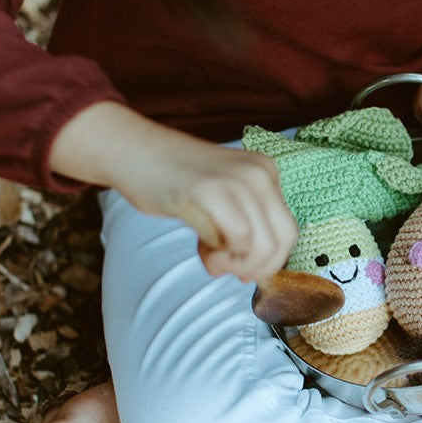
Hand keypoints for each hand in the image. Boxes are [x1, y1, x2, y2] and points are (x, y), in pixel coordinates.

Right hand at [50, 102, 298, 281]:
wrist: (133, 152)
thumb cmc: (174, 181)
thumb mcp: (224, 197)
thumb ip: (245, 222)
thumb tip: (259, 270)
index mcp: (266, 172)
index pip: (288, 231)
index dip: (268, 261)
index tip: (241, 267)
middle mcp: (259, 173)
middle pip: (283, 240)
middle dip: (257, 268)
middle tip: (226, 268)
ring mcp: (237, 179)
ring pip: (263, 244)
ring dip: (237, 265)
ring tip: (211, 259)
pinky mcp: (211, 190)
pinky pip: (238, 238)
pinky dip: (222, 256)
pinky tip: (202, 249)